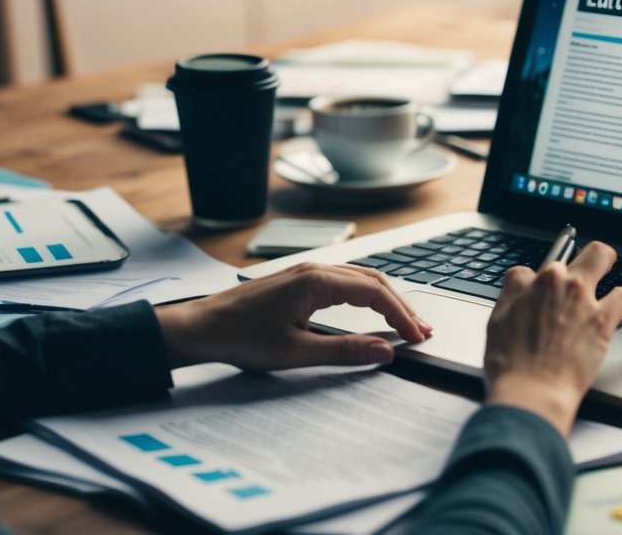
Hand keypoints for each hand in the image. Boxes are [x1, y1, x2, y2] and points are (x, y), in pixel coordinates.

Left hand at [154, 263, 431, 370]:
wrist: (198, 328)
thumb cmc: (239, 338)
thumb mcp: (295, 352)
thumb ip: (344, 350)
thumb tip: (385, 351)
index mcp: (316, 281)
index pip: (375, 293)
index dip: (401, 316)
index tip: (418, 338)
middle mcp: (314, 269)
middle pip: (373, 280)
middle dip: (401, 305)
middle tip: (423, 330)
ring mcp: (305, 272)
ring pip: (359, 278)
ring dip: (386, 298)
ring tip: (406, 322)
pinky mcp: (297, 281)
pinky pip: (343, 281)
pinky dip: (366, 295)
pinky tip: (372, 309)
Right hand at [482, 242, 621, 435]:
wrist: (531, 392)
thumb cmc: (510, 367)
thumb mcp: (496, 326)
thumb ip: (511, 303)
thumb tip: (520, 298)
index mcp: (520, 283)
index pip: (529, 270)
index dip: (535, 284)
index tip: (540, 296)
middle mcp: (551, 282)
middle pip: (568, 251)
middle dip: (575, 260)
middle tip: (582, 270)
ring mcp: (579, 297)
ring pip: (601, 256)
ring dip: (603, 271)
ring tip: (604, 284)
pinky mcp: (602, 317)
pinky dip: (621, 301)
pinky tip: (615, 309)